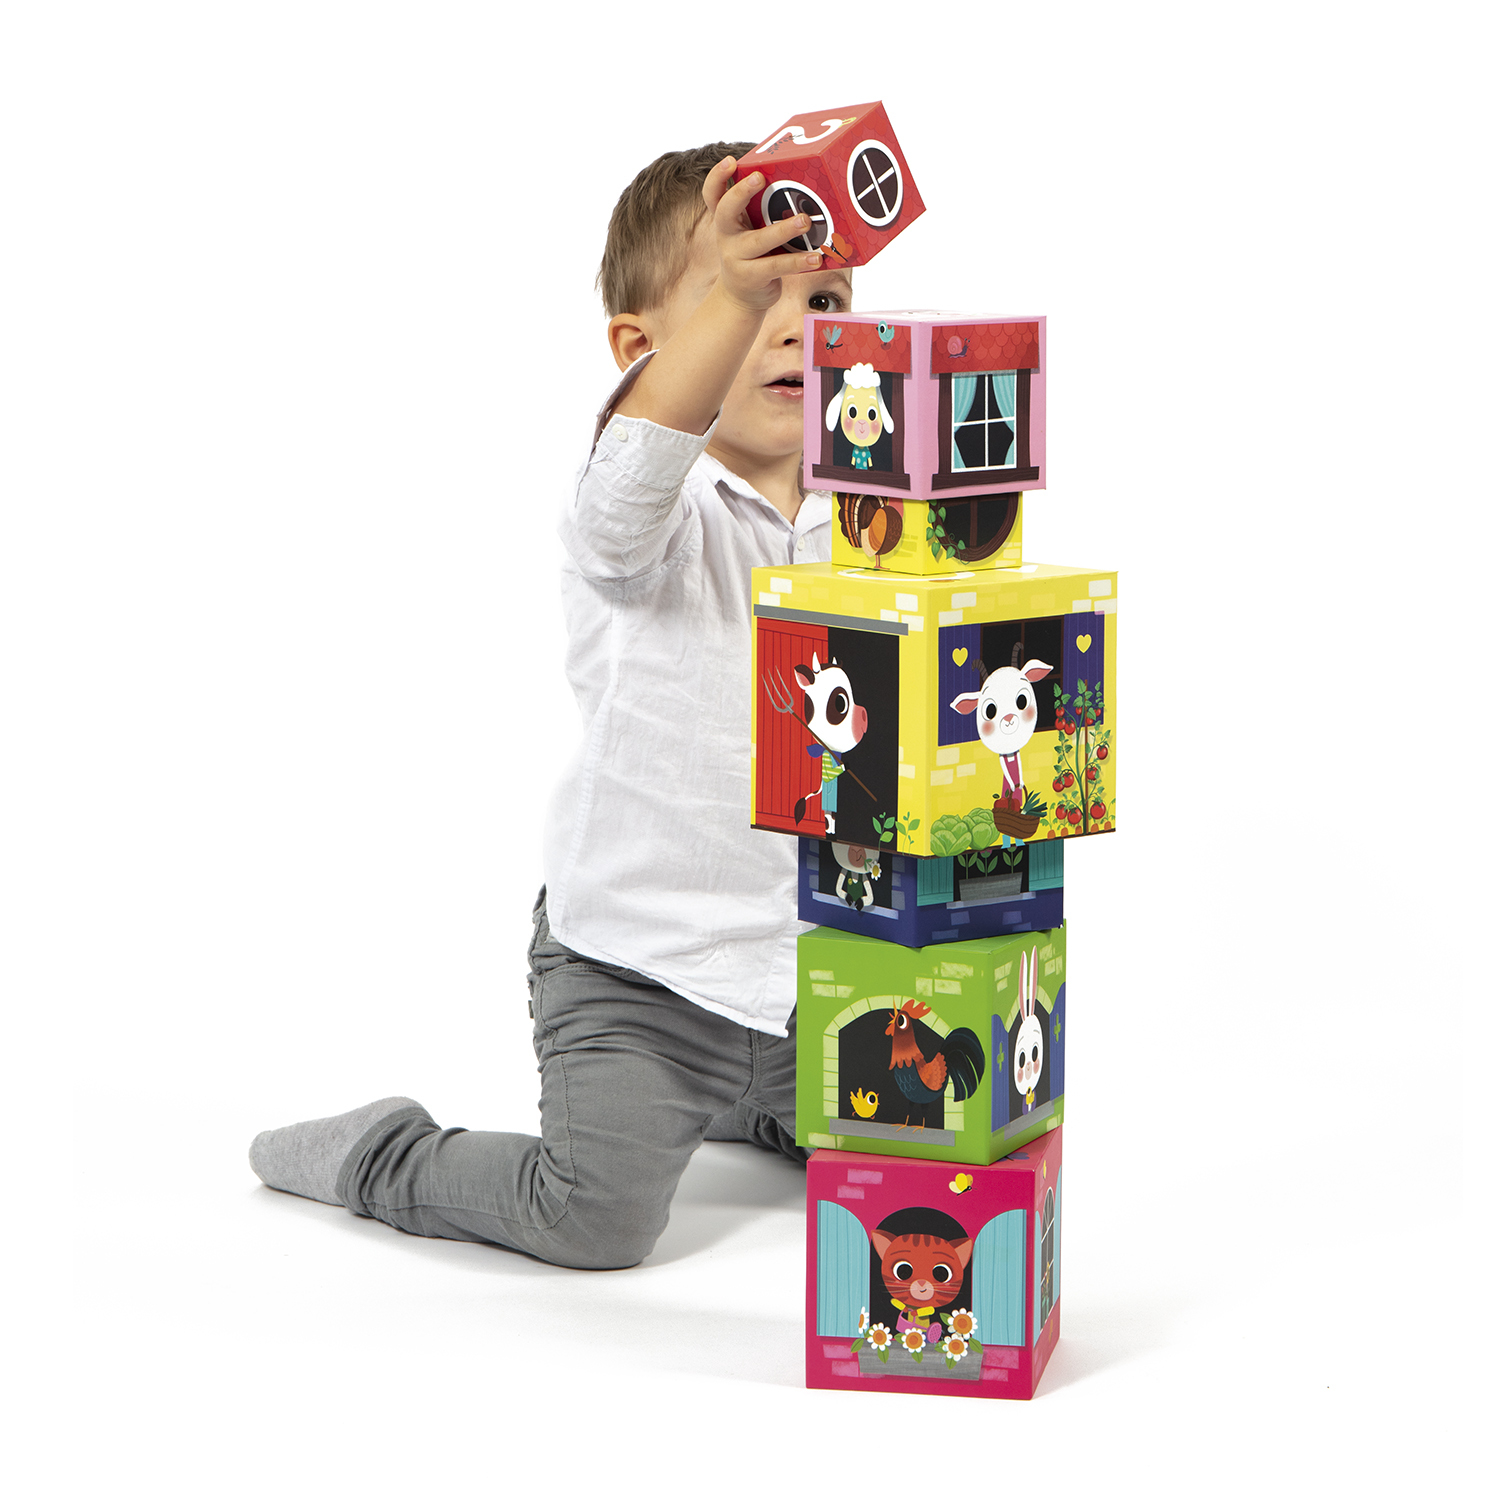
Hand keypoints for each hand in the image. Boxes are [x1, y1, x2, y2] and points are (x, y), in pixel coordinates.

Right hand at [703, 156, 823, 314]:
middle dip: (740, 192)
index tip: (730, 161)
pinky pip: (775, 267)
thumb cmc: (752, 254)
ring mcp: (736, 257)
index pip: (713, 194)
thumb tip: (801, 187)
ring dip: (782, 229)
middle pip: (726, 211)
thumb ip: (760, 211)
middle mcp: (726, 236)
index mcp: (726, 219)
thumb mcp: (749, 231)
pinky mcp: (751, 277)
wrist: (740, 297)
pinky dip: (797, 262)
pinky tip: (815, 258)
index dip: (717, 177)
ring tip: (804, 221)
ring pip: (758, 241)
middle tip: (759, 178)